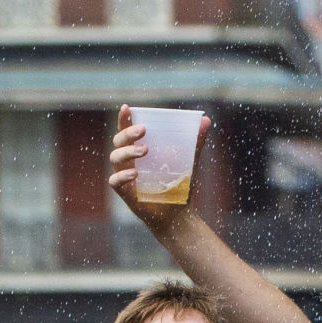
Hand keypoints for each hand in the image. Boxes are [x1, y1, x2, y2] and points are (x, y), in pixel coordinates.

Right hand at [109, 106, 211, 231]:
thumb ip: (195, 141)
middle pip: (118, 141)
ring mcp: (124, 175)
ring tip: (145, 150)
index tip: (126, 107)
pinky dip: (122, 176)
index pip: (127, 130)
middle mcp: (128, 160)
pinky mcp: (125, 192)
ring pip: (115, 157)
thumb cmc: (178, 184)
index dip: (124, 119)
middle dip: (128, 133)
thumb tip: (206, 120)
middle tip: (143, 130)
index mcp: (138, 149)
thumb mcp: (189, 161)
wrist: (178, 214)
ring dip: (128, 151)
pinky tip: (134, 174)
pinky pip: (115, 181)